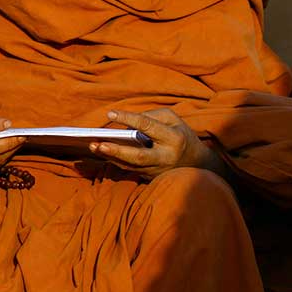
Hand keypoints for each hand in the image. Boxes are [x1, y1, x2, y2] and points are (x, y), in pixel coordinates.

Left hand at [93, 108, 222, 179]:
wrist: (198, 163)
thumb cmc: (181, 135)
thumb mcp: (173, 120)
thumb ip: (151, 116)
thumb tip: (127, 120)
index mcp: (174, 138)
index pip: (148, 127)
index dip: (128, 119)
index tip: (110, 114)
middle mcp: (166, 157)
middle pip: (138, 156)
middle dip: (117, 150)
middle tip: (98, 143)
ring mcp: (158, 170)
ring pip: (131, 165)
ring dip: (111, 156)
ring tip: (93, 146)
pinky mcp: (152, 177)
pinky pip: (130, 169)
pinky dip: (115, 161)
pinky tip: (101, 153)